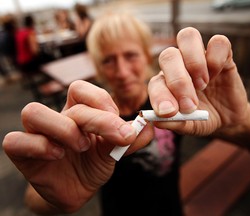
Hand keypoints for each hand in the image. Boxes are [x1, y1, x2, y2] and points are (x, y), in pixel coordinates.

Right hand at [3, 81, 151, 212]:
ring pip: (33, 112)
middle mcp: (57, 117)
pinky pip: (16, 141)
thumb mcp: (115, 151)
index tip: (119, 123)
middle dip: (97, 120)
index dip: (101, 100)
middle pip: (69, 103)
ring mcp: (37, 133)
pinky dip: (39, 146)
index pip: (81, 88)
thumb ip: (132, 139)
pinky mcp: (23, 153)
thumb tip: (149, 126)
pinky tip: (57, 156)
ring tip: (81, 147)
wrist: (76, 190)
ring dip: (64, 130)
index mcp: (77, 111)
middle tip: (115, 137)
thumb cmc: (92, 164)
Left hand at [148, 27, 247, 135]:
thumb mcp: (188, 126)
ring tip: (202, 84)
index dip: (160, 96)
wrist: (226, 118)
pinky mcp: (222, 54)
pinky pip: (218, 41)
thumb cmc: (201, 119)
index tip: (170, 112)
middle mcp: (178, 65)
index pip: (155, 82)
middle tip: (190, 104)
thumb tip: (157, 120)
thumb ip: (174, 123)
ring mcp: (199, 56)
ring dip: (194, 63)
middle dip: (178, 81)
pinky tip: (219, 73)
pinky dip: (216, 57)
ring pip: (187, 36)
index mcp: (165, 83)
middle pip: (168, 55)